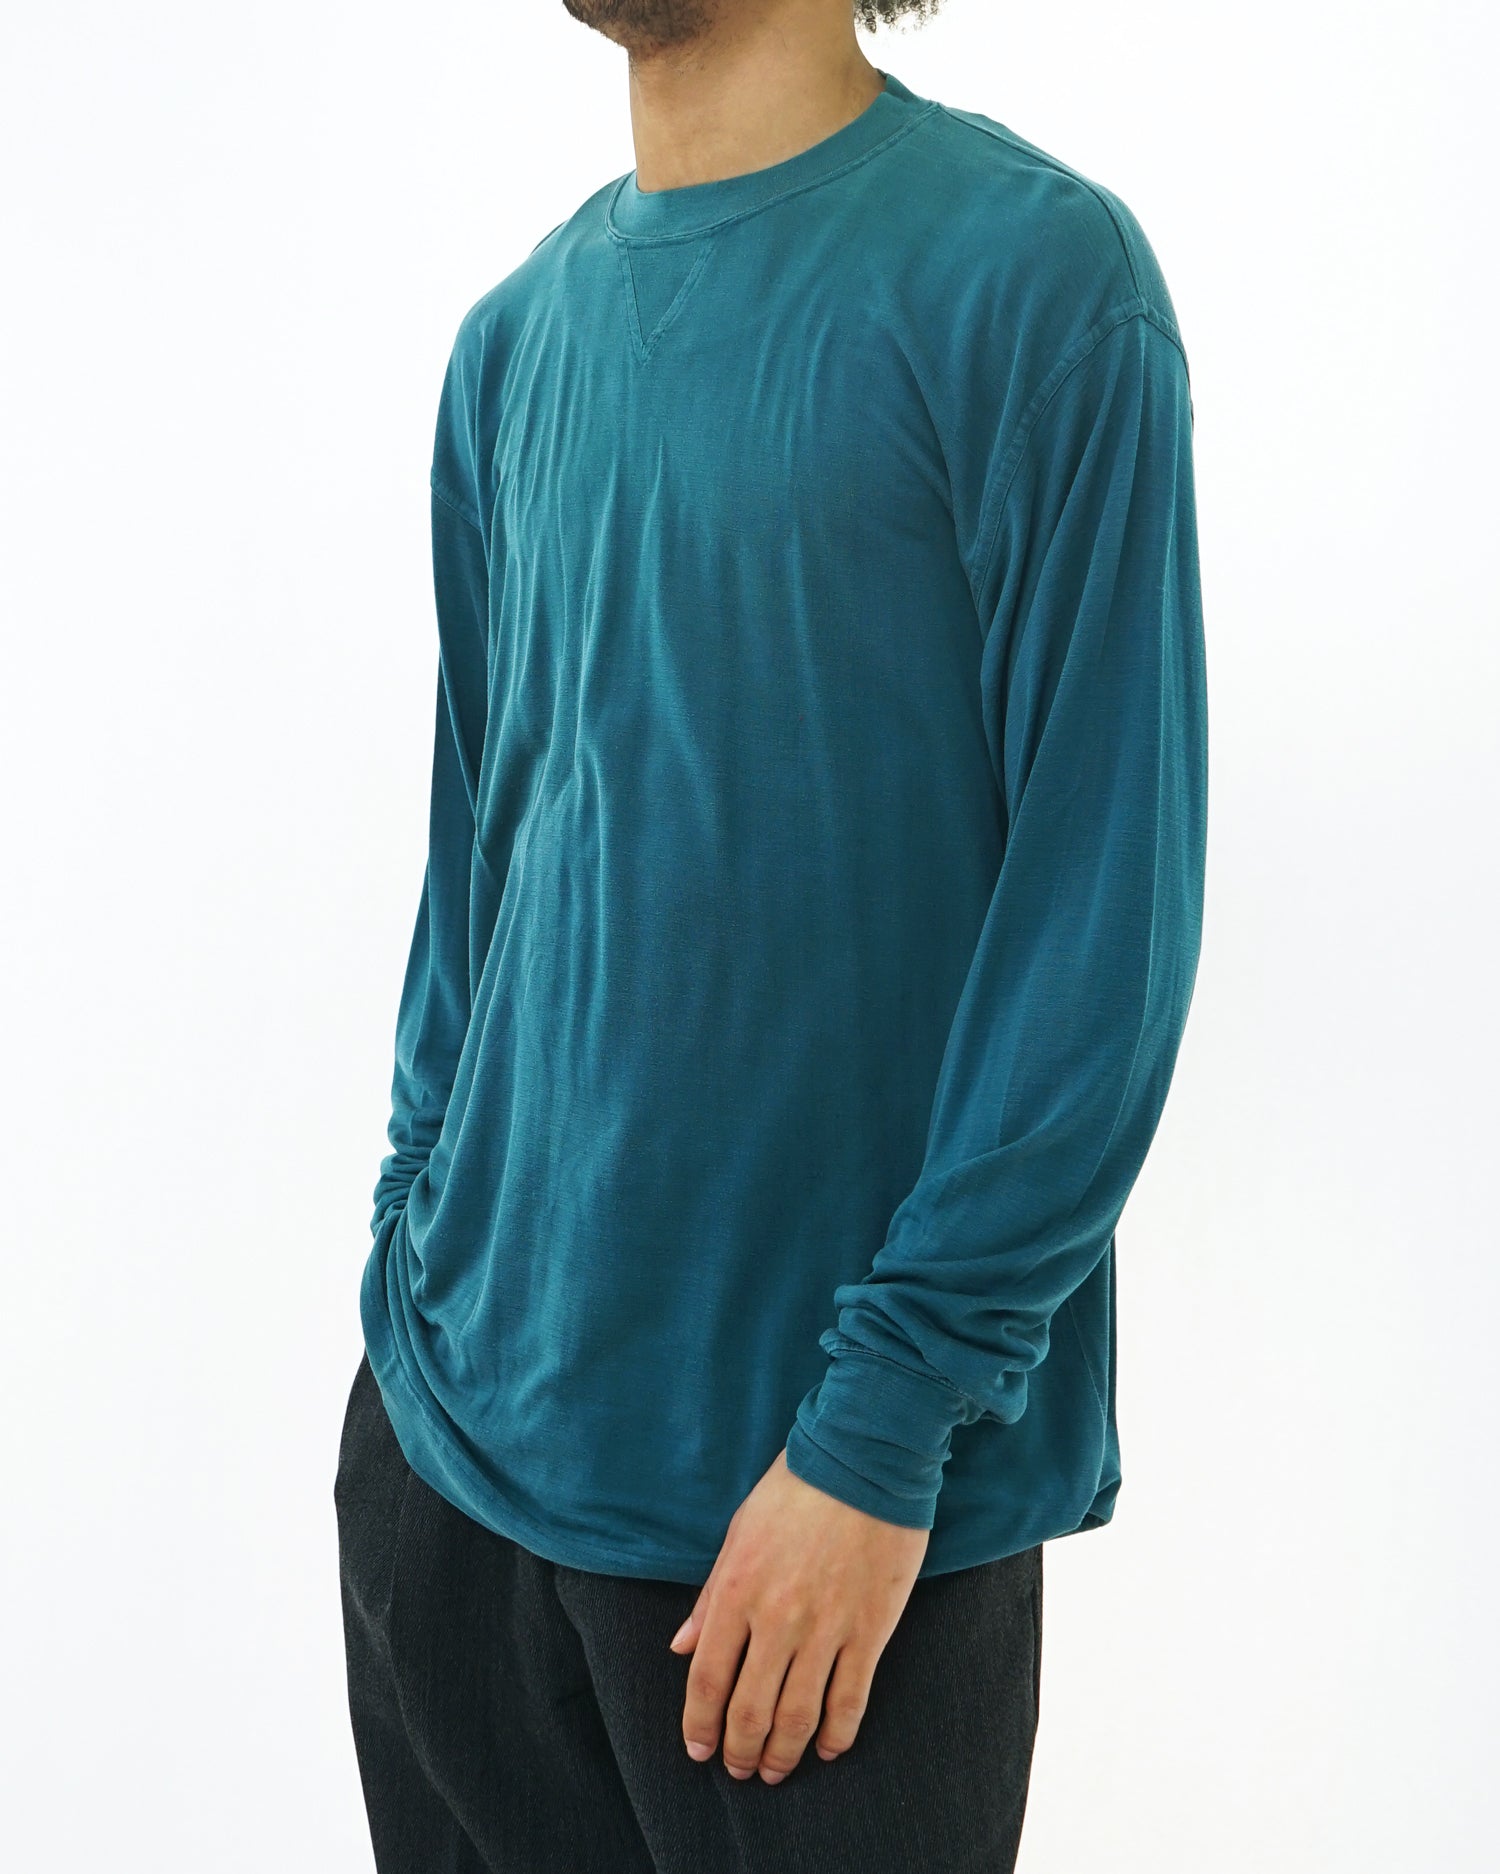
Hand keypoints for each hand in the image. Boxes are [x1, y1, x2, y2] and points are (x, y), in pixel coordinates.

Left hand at [667, 1446, 928, 1782]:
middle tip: (739, 1770)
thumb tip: (681, 1647)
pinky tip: (826, 1750)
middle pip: (751, 1710)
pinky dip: (836, 1736)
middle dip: (740, 1750)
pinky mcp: (869, 1632)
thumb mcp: (739, 1533)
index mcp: (737, 1591)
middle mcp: (777, 1620)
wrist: (865, 1462)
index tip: (698, 1750)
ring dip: (782, 1754)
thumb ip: (710, 1597)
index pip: (707, 1678)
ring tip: (775, 1772)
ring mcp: (826, 1630)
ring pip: (798, 1717)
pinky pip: (849, 1701)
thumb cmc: (796, 1489)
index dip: (699, 1723)